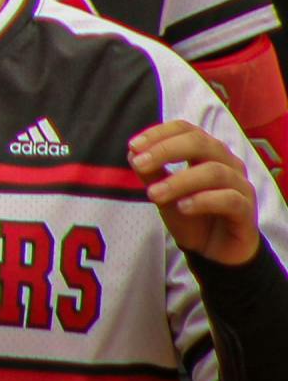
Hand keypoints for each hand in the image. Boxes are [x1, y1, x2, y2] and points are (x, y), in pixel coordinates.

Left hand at [130, 120, 261, 266]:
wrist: (214, 251)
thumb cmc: (190, 214)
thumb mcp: (163, 193)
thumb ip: (151, 173)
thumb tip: (133, 153)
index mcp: (206, 151)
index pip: (185, 129)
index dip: (159, 133)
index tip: (133, 146)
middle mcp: (227, 162)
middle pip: (200, 142)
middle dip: (165, 150)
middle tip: (140, 164)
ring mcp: (240, 185)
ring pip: (214, 171)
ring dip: (179, 181)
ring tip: (154, 194)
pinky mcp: (247, 210)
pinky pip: (229, 199)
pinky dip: (203, 200)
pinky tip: (182, 207)